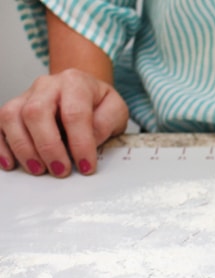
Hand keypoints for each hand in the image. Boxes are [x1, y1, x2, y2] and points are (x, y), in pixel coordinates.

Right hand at [0, 69, 127, 176]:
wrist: (82, 91)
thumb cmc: (99, 104)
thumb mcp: (115, 111)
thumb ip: (106, 123)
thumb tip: (90, 140)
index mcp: (75, 83)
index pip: (75, 114)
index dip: (80, 143)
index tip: (86, 167)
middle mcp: (47, 85)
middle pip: (36, 113)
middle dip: (48, 147)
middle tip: (60, 171)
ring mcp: (26, 95)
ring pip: (12, 117)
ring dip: (24, 148)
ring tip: (39, 170)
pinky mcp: (13, 109)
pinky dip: (1, 146)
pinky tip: (11, 163)